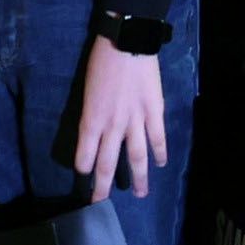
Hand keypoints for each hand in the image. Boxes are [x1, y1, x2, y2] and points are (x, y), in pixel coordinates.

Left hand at [68, 40, 169, 196]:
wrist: (127, 42)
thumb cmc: (102, 62)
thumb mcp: (88, 91)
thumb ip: (92, 114)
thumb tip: (96, 130)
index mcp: (91, 120)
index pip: (84, 155)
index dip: (84, 170)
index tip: (84, 179)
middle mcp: (111, 126)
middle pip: (107, 164)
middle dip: (103, 186)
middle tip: (101, 203)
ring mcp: (135, 121)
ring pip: (136, 157)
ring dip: (138, 178)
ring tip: (140, 194)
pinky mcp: (154, 112)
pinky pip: (157, 138)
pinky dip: (159, 153)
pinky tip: (161, 164)